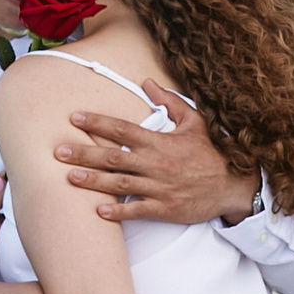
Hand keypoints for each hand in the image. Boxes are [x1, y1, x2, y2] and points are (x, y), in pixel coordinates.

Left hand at [60, 83, 256, 225]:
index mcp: (160, 142)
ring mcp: (160, 188)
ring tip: (70, 178)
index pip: (122, 129)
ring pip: (119, 184)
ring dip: (93, 181)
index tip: (75, 119)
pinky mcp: (165, 209)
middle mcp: (156, 164)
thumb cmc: (212, 152)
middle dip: (84, 154)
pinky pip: (137, 210)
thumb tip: (147, 81)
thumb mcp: (195, 121)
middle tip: (59, 151)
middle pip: (113, 157)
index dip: (97, 123)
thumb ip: (169, 102)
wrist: (234, 185)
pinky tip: (98, 211)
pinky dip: (117, 212)